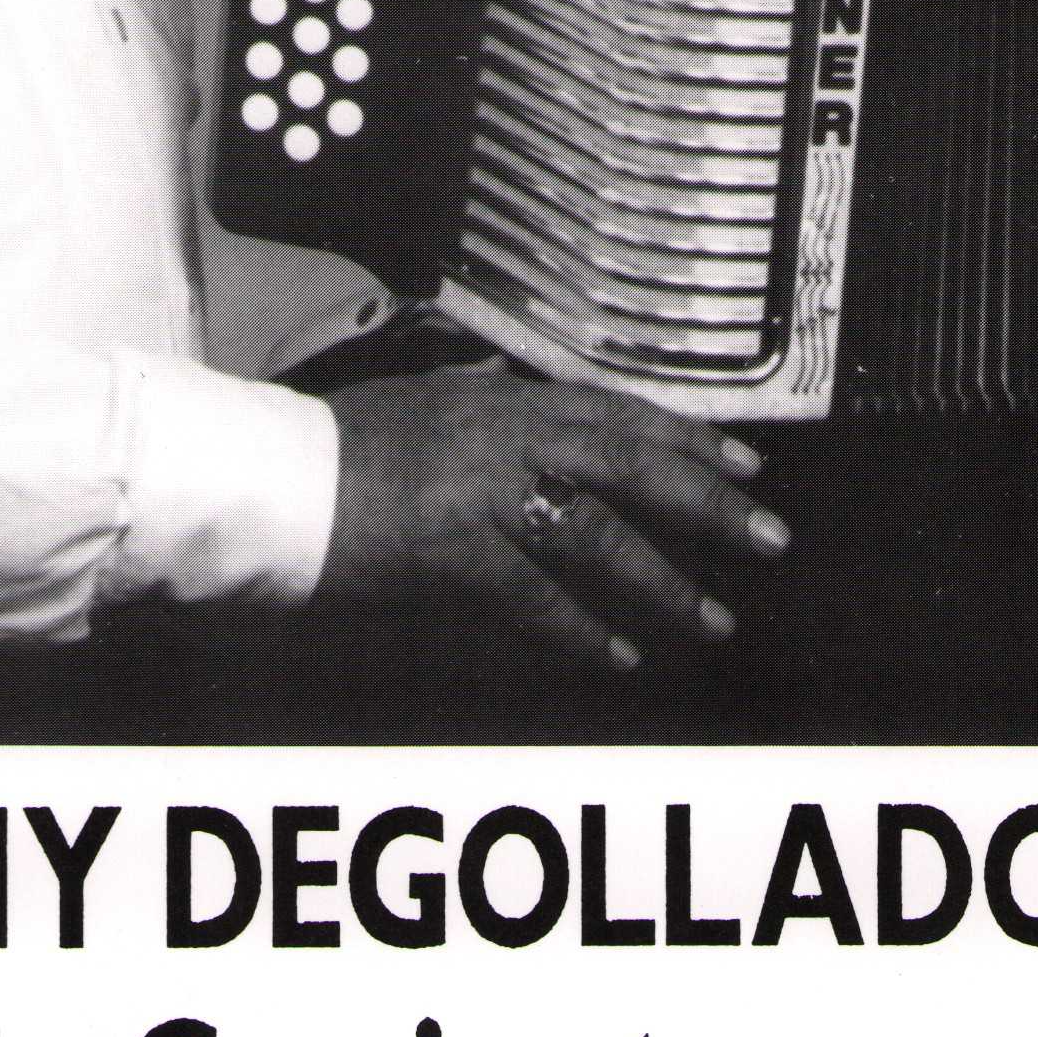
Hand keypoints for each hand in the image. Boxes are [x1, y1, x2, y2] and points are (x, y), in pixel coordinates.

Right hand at [315, 367, 786, 671]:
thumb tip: (509, 380)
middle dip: (707, 500)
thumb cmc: (332, 446)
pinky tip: (619, 656)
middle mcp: (498, 432)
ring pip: (597, 533)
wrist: (268, 480)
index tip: (743, 461)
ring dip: (663, 581)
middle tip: (769, 533)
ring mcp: (476, 490)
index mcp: (496, 396)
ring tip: (712, 620)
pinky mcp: (449, 547)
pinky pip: (534, 595)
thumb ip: (471, 396)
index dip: (686, 436)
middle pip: (629, 462)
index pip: (614, 409)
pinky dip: (581, 630)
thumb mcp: (415, 401)